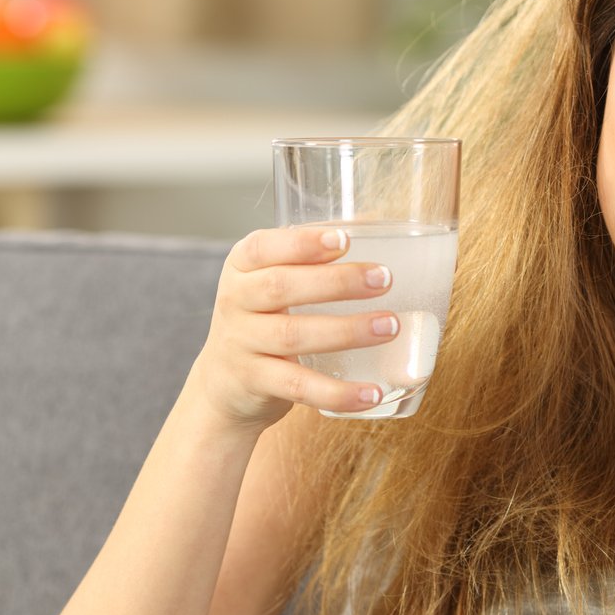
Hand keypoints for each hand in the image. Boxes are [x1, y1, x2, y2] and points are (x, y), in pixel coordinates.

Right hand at [188, 227, 399, 432]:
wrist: (224, 383)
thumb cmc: (266, 317)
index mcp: (242, 267)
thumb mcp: (274, 281)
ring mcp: (242, 344)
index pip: (262, 247)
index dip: (302, 243)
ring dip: (347, 331)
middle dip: (337, 282)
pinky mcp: (255, 383)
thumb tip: (375, 220)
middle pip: (282, 287)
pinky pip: (299, 387)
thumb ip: (313, 255)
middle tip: (384, 279)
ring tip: (391, 326)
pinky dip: (338, 392)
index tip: (344, 239)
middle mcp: (236, 301)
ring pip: (294, 336)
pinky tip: (372, 393)